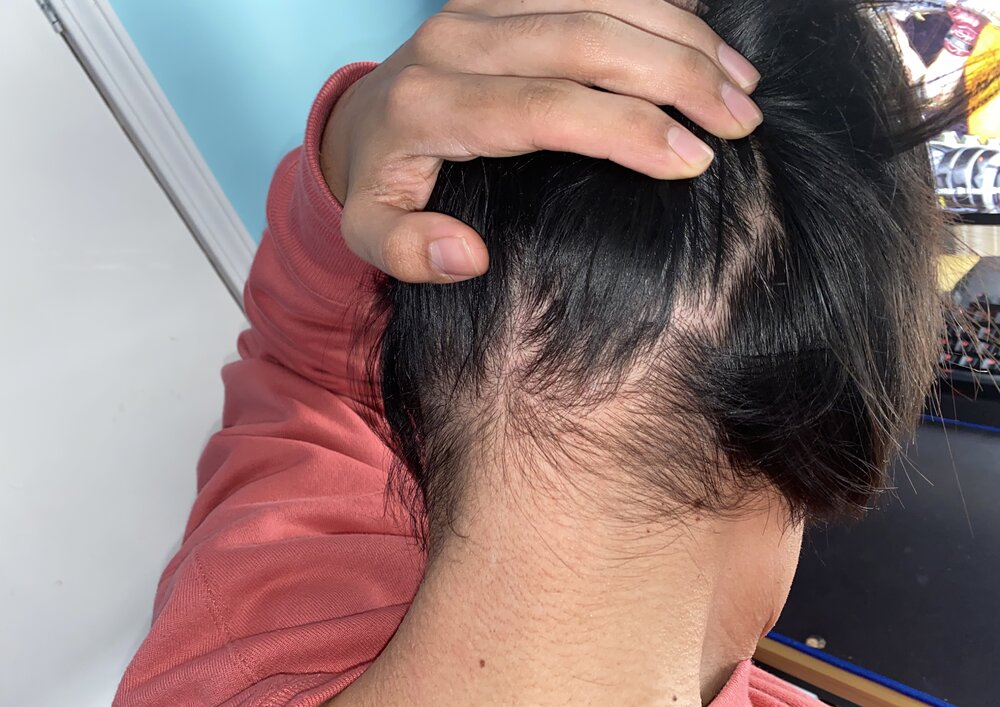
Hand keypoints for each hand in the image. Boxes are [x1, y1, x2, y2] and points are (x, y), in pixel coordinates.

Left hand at [322, 0, 762, 282]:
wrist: (360, 123)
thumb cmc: (379, 184)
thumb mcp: (370, 232)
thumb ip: (407, 252)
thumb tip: (470, 255)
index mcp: (429, 105)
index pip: (547, 108)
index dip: (628, 130)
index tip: (695, 161)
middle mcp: (455, 41)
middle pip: (585, 40)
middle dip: (676, 76)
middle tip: (740, 121)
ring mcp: (481, 5)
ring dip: (681, 35)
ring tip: (741, 85)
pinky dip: (656, 4)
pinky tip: (704, 37)